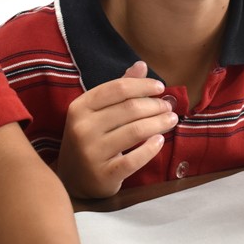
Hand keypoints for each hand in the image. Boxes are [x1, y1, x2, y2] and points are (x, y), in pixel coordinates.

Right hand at [57, 61, 177, 197]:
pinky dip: (151, 149)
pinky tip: (159, 141)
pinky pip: (134, 160)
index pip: (118, 88)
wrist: (73, 178)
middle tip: (168, 107)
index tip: (161, 87)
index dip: (143, 85)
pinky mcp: (103, 175)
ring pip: (135, 132)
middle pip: (130, 109)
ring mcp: (91, 153)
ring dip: (159, 123)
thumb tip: (141, 65)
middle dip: (155, 105)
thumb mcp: (98, 110)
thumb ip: (120, 88)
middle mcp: (82, 128)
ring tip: (171, 120)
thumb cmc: (91, 136)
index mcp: (80, 107)